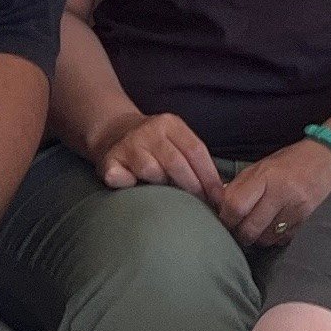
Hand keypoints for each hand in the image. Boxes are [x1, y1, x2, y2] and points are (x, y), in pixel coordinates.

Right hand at [91, 110, 223, 199]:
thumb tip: (221, 191)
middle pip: (176, 162)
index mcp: (170, 124)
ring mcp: (128, 145)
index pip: (195, 150)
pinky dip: (127, 184)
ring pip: (151, 170)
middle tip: (200, 206)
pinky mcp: (108, 161)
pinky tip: (133, 188)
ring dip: (163, 187)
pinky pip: (120, 177)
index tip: (218, 198)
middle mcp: (149, 131)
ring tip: (169, 197)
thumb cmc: (155, 145)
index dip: (209, 177)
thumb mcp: (175, 140)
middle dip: (192, 187)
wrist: (114, 131)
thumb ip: (194, 159)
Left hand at [217, 138, 330, 247]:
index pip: (235, 206)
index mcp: (267, 176)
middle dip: (240, 232)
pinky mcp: (307, 221)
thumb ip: (240, 186)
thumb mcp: (261, 166)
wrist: (327, 157)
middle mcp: (282, 193)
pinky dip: (275, 237)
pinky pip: (282, 240)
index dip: (226, 217)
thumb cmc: (289, 161)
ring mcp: (297, 209)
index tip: (225, 218)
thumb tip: (218, 206)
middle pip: (249, 229)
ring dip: (258, 237)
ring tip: (259, 225)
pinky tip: (275, 225)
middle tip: (239, 227)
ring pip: (265, 239)